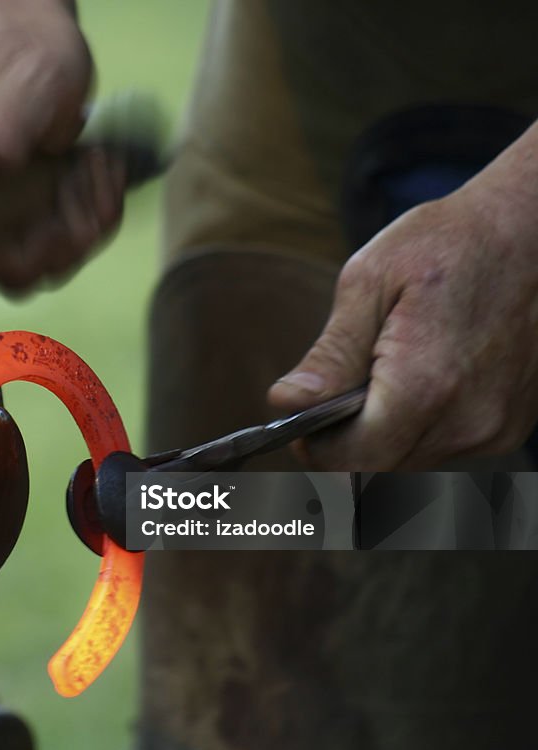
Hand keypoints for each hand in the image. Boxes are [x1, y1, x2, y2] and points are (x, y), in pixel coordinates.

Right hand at [0, 0, 125, 292]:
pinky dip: (92, 220)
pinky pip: (59, 256)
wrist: (28, 49)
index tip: (57, 182)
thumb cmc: (20, 56)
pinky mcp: (16, 231)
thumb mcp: (23, 80)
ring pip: (41, 269)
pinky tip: (96, 173)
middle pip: (10, 271)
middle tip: (86, 169)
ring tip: (93, 163)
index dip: (19, 240)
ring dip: (84, 223)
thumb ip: (0, 126)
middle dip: (65, 231)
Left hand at [268, 176, 537, 469]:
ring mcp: (495, 427)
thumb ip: (331, 355)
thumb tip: (287, 402)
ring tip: (379, 378)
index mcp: (426, 386)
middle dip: (346, 441)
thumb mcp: (369, 283)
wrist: (529, 231)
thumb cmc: (446, 244)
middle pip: (381, 468)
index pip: (354, 460)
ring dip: (382, 434)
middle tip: (332, 395)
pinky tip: (417, 381)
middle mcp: (468, 420)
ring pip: (410, 461)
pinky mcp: (508, 426)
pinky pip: (444, 446)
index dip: (317, 449)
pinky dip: (417, 426)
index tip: (300, 423)